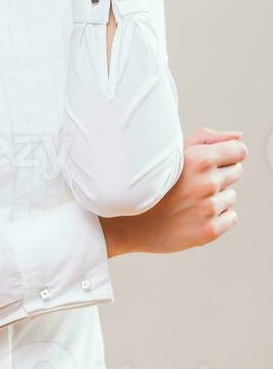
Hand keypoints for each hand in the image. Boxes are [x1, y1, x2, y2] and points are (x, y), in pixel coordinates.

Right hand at [101, 127, 246, 256]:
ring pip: (231, 196)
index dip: (228, 153)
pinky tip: (194, 214)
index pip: (239, 150)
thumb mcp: (173, 151)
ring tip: (189, 198)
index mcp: (201, 158)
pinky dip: (217, 217)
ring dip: (216, 197)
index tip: (215, 159)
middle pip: (237, 172)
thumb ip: (208, 138)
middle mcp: (208, 182)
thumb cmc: (151, 180)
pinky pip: (231, 217)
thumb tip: (239, 137)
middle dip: (220, 174)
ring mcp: (209, 208)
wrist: (128, 219)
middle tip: (194, 181)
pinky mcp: (210, 230)